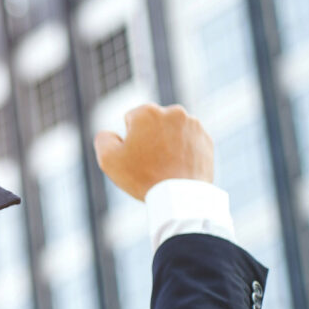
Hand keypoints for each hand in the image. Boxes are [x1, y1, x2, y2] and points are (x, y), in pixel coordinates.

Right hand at [93, 103, 213, 200]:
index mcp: (147, 112)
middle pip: (153, 124)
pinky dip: (183, 152)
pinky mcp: (206, 139)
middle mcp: (173, 112)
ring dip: (167, 144)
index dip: (129, 140)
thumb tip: (110, 133)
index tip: (135, 156)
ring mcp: (193, 125)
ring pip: (172, 132)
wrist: (180, 196)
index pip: (131, 120)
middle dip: (150, 138)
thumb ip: (103, 139)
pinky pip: (188, 142)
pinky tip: (178, 168)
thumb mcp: (108, 159)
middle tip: (150, 162)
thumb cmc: (142, 177)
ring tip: (165, 167)